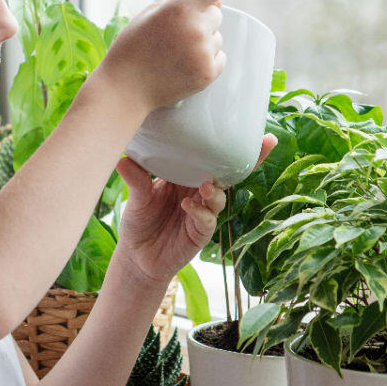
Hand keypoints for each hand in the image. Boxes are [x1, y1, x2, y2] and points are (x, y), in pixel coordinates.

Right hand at [97, 0, 227, 113]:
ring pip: (217, 38)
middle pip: (217, 15)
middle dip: (202, 21)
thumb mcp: (149, 14)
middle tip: (178, 35)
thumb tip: (217, 1)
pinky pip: (220, 59)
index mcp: (180, 8)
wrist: (125, 88)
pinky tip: (185, 64)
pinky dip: (207, 61)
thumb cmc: (133, 48)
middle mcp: (195, 28)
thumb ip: (182, 2)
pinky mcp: (207, 74)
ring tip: (177, 53)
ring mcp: (203, 52)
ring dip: (204, 43)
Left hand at [113, 133, 278, 284]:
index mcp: (187, 175)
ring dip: (216, 190)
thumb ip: (136, 179)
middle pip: (229, 174)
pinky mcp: (200, 233)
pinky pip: (207, 220)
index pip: (213, 156)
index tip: (251, 128)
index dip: (232, 144)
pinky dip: (200, 212)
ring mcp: (203, 212)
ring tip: (206, 185)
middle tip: (263, 145)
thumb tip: (124, 158)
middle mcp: (199, 191)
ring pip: (221, 197)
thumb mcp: (136, 197)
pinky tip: (188, 206)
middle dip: (249, 160)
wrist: (136, 257)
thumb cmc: (139, 221)